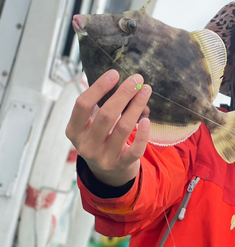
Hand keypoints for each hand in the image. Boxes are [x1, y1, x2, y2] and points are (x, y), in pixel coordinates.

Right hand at [65, 70, 151, 185]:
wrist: (108, 173)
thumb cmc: (101, 139)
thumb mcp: (92, 126)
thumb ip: (102, 106)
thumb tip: (126, 83)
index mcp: (74, 130)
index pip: (83, 104)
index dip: (99, 87)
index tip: (114, 73)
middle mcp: (86, 145)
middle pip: (106, 114)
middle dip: (123, 94)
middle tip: (137, 79)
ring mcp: (103, 157)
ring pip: (123, 128)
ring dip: (136, 106)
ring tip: (146, 91)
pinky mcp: (121, 165)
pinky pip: (135, 149)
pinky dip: (142, 134)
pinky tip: (147, 120)